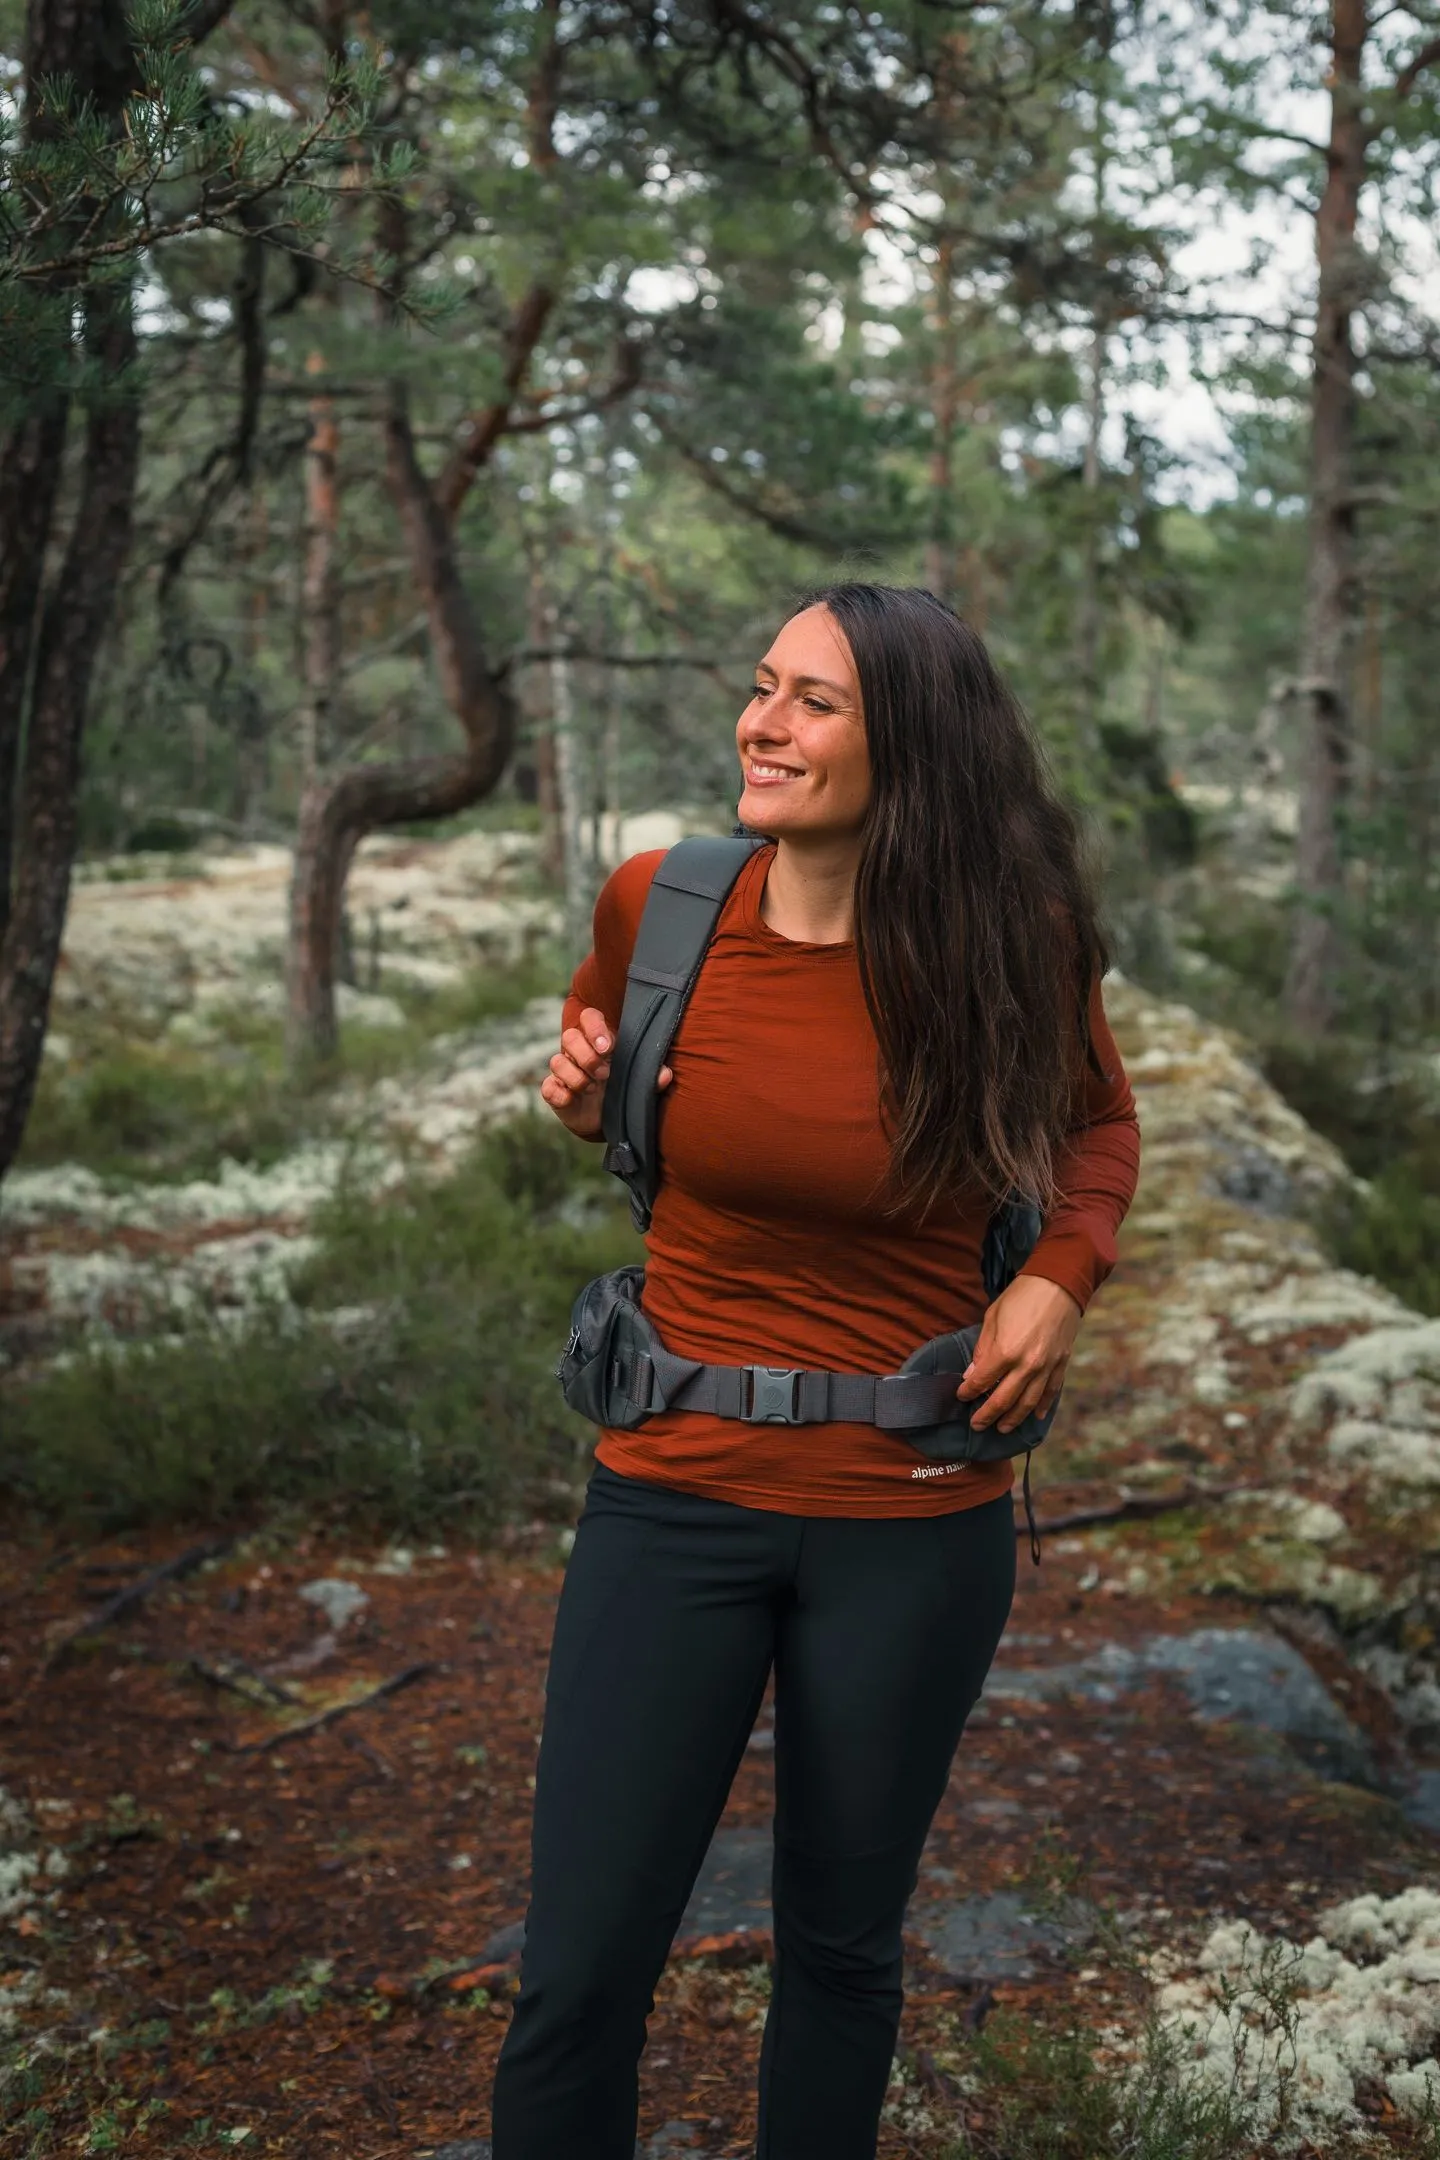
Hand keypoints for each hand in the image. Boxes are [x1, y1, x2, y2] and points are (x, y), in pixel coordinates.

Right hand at [539, 1006, 672, 1138]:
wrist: (606, 1120)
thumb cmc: (622, 1090)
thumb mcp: (638, 1083)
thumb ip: (652, 1077)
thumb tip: (665, 1074)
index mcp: (599, 1042)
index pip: (589, 1018)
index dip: (594, 1027)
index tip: (607, 1047)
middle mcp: (578, 1052)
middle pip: (570, 1036)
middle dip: (587, 1056)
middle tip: (605, 1075)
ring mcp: (564, 1071)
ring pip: (557, 1061)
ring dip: (576, 1077)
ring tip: (593, 1089)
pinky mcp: (554, 1091)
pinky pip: (548, 1087)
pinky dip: (560, 1094)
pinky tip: (572, 1100)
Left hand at [956, 1274, 1080, 1433]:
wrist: (1059, 1284)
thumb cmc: (1021, 1297)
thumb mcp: (992, 1318)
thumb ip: (982, 1350)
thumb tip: (971, 1375)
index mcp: (1005, 1352)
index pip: (981, 1382)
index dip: (968, 1392)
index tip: (961, 1396)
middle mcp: (1027, 1366)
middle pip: (1003, 1401)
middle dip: (986, 1415)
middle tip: (976, 1425)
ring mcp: (1046, 1368)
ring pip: (1028, 1404)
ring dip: (1013, 1419)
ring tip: (1001, 1428)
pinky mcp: (1061, 1365)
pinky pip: (1051, 1393)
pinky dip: (1042, 1408)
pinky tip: (1034, 1417)